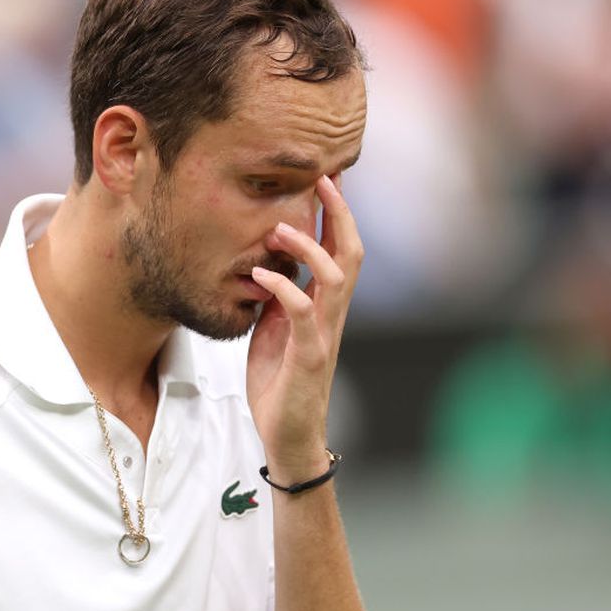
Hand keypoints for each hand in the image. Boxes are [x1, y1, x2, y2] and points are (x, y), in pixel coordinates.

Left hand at [245, 174, 362, 483]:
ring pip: (335, 278)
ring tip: (279, 229)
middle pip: (351, 252)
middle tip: (323, 178)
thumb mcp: (275, 328)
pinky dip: (283, 289)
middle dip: (340, 214)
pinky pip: (302, 314)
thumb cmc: (281, 381)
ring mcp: (324, 333)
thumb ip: (278, 295)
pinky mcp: (309, 355)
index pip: (341, 248)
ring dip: (310, 248)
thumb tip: (266, 261)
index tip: (327, 175)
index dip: (338, 212)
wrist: (288, 435)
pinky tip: (260, 273)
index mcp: (325, 304)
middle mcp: (333, 313)